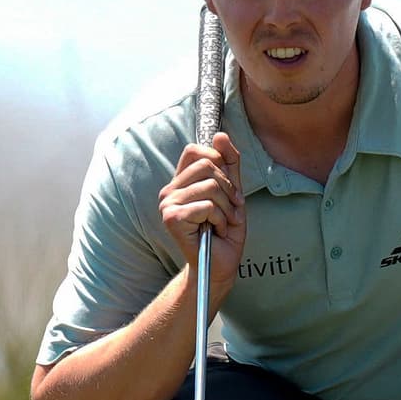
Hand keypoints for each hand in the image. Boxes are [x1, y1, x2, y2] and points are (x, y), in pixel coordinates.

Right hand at [157, 131, 243, 281]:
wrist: (221, 264)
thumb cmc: (225, 230)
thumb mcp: (233, 191)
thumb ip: (229, 163)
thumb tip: (220, 134)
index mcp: (181, 182)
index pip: (196, 151)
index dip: (218, 161)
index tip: (229, 186)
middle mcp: (170, 191)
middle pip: (207, 165)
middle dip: (228, 188)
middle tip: (230, 209)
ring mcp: (167, 204)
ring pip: (210, 186)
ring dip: (226, 207)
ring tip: (223, 222)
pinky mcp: (171, 219)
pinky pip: (207, 206)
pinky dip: (219, 219)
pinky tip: (215, 230)